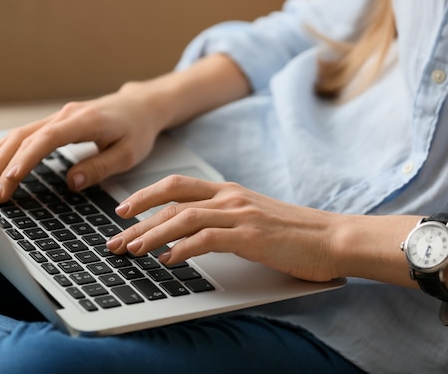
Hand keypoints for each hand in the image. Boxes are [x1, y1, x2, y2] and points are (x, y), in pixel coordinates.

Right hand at [0, 89, 162, 202]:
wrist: (140, 106)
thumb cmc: (137, 130)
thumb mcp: (129, 153)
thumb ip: (101, 167)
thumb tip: (72, 182)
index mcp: (86, 121)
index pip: (48, 140)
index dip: (26, 159)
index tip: (10, 179)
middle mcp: (67, 115)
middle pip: (26, 137)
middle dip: (6, 164)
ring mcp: (59, 116)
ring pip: (21, 133)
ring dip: (1, 156)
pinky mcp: (57, 121)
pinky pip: (26, 133)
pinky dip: (7, 147)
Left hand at [107, 175, 340, 281]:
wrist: (333, 237)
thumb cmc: (294, 233)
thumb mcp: (252, 217)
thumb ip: (222, 219)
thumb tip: (187, 236)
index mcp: (228, 191)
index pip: (176, 186)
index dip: (145, 195)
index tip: (124, 211)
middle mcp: (229, 197)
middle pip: (170, 200)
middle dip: (137, 218)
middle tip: (114, 238)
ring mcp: (240, 215)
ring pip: (182, 218)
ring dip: (151, 235)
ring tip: (131, 251)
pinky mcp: (250, 236)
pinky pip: (205, 239)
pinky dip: (182, 249)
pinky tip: (168, 261)